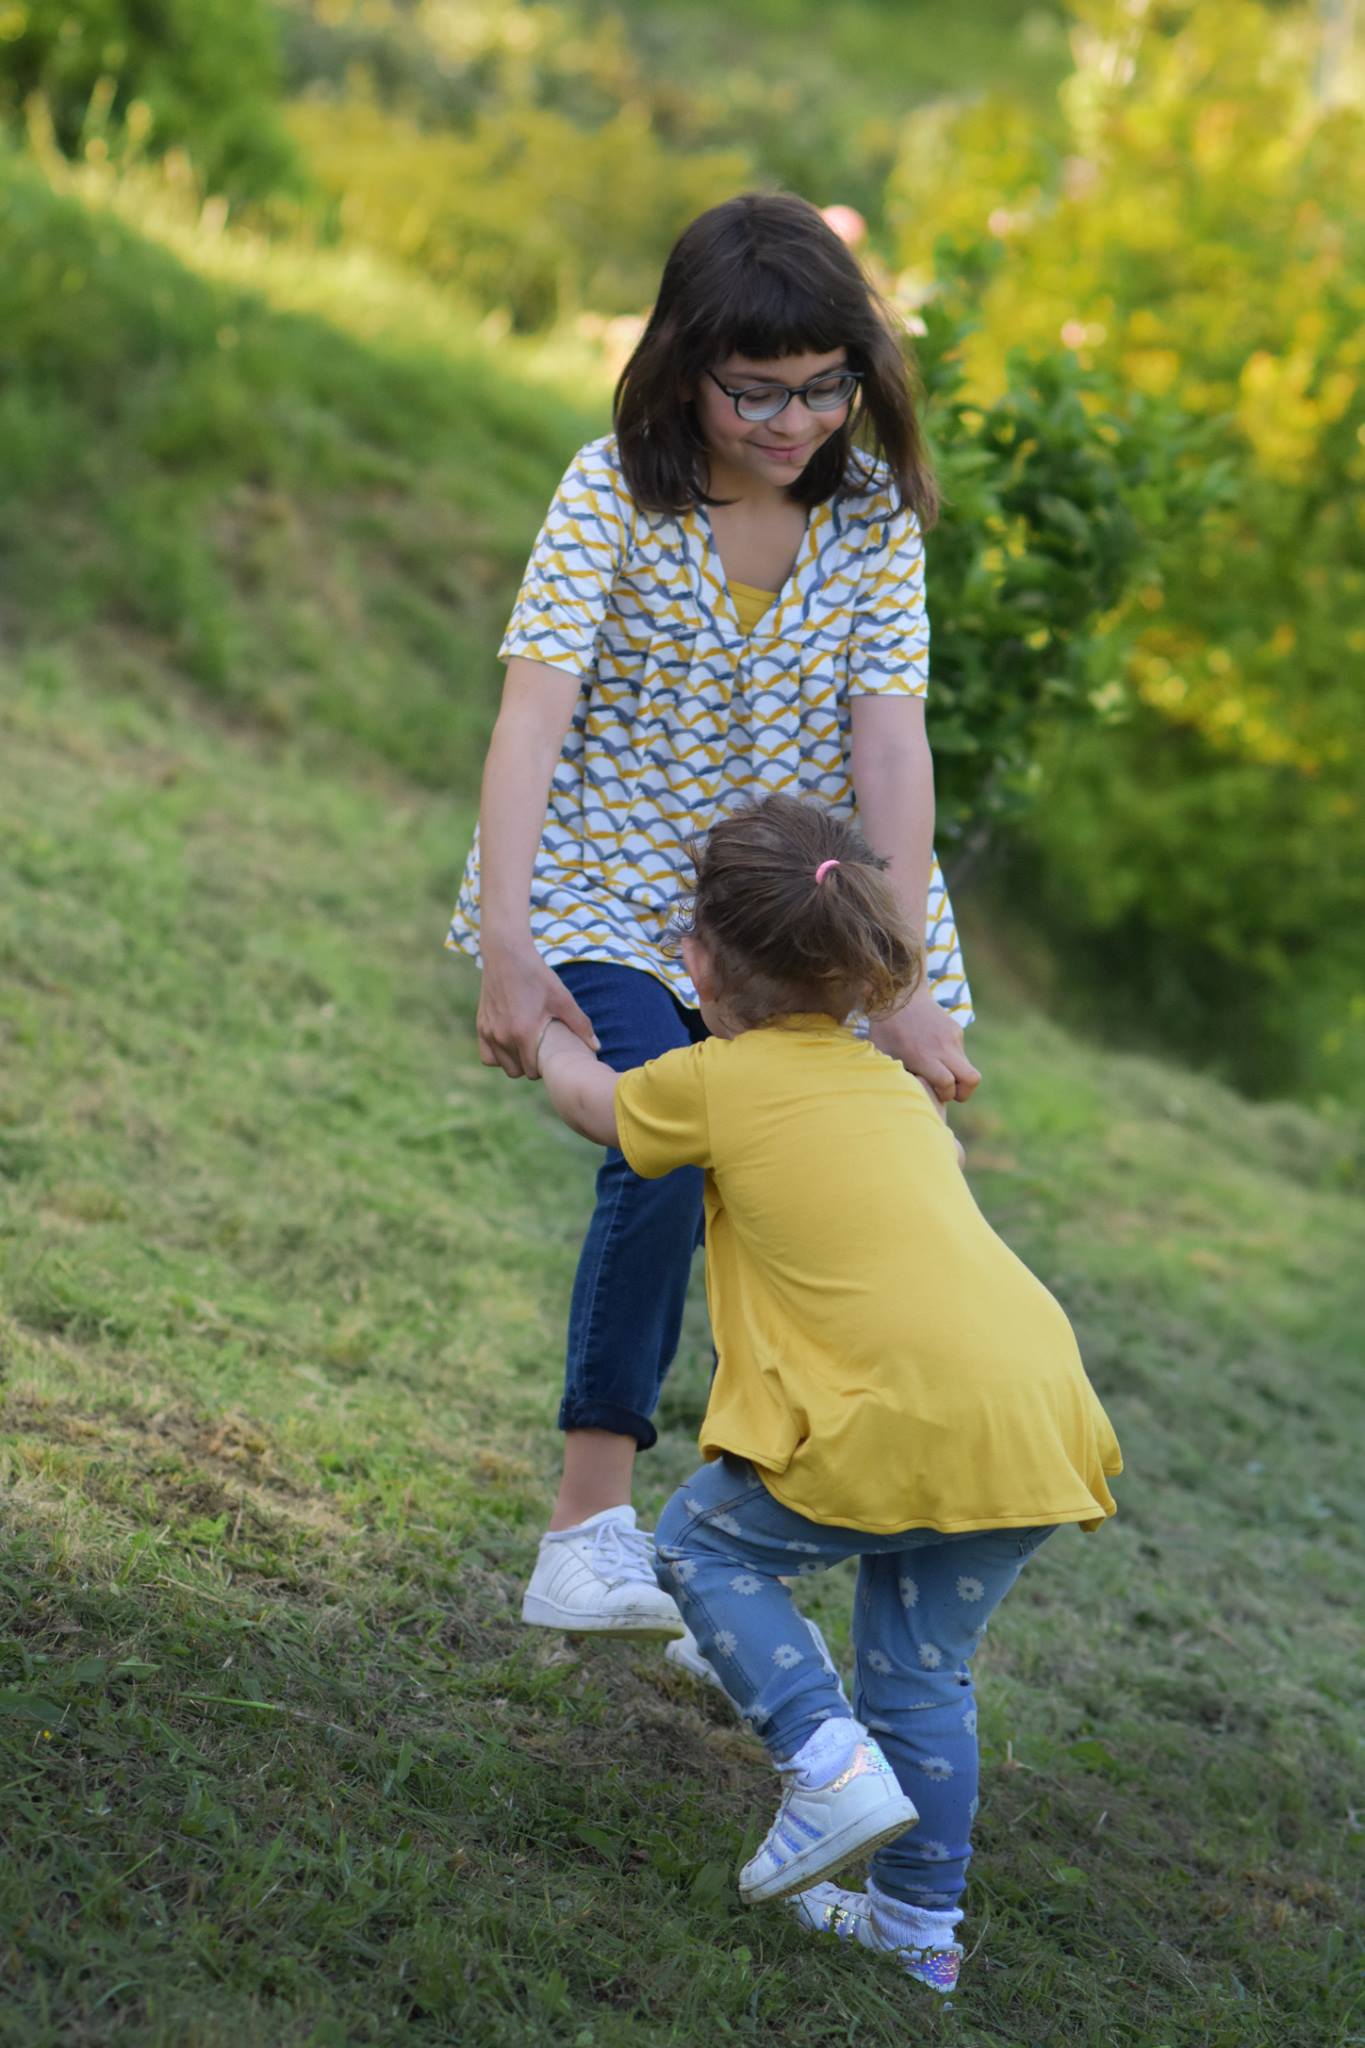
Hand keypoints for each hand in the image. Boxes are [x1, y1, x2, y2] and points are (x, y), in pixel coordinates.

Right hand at [476, 940, 598, 1078]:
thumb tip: (596, 1047)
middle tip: (541, 1053)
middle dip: (530, 1067)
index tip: (551, 1056)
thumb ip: (580, 1025)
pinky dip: (498, 1055)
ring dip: (514, 1062)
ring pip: (502, 1065)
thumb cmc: (537, 975)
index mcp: (523, 1033)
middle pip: (517, 1072)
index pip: (533, 1071)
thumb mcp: (562, 998)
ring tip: (526, 1049)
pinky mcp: (481, 1025)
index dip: (544, 1068)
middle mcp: (502, 1036)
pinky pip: (487, 1054)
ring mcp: (489, 1032)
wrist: (506, 954)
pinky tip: (510, 1045)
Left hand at [871, 983, 980, 1101]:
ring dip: (958, 1075)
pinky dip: (953, 1060)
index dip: (945, 1095)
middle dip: (964, 1092)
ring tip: (939, 1072)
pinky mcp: (956, 1030)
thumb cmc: (886, 1030)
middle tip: (950, 1092)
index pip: (948, 1084)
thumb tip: (907, 1095)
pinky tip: (935, 1054)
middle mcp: (943, 1047)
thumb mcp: (884, 1056)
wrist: (900, 995)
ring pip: (968, 1067)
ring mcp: (953, 1037)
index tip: (935, 1093)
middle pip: (972, 1079)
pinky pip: (961, 1053)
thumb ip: (898, 1076)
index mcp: (924, 1056)